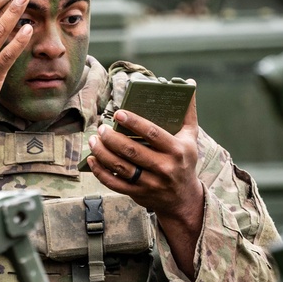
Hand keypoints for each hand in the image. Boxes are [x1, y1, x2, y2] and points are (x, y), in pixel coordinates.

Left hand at [88, 98, 204, 277]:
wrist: (183, 198)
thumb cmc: (184, 160)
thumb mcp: (191, 137)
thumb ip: (188, 112)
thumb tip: (188, 83)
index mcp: (177, 150)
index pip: (152, 134)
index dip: (134, 123)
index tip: (118, 113)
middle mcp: (164, 168)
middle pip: (132, 151)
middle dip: (112, 138)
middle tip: (101, 128)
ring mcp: (150, 183)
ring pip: (121, 167)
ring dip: (103, 153)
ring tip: (93, 140)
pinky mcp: (138, 194)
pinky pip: (115, 183)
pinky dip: (101, 172)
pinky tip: (92, 159)